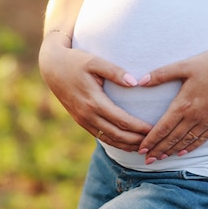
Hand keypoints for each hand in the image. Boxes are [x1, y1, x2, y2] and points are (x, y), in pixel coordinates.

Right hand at [39, 33, 152, 151]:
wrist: (52, 68)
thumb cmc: (76, 61)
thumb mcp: (95, 61)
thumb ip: (115, 71)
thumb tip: (134, 82)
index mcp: (94, 101)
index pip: (122, 120)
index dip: (139, 128)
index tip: (155, 129)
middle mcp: (88, 115)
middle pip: (118, 135)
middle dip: (137, 140)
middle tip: (155, 142)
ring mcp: (83, 120)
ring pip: (109, 139)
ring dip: (128, 145)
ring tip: (145, 147)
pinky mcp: (81, 121)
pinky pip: (101, 137)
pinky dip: (116, 143)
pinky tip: (129, 144)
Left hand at [137, 49, 207, 163]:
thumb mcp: (187, 65)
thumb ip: (163, 73)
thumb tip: (141, 81)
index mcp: (183, 104)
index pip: (162, 127)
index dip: (151, 140)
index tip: (141, 149)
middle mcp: (194, 117)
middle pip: (172, 138)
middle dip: (158, 150)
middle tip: (146, 160)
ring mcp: (207, 122)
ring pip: (186, 141)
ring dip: (172, 151)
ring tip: (161, 158)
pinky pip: (201, 139)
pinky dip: (191, 148)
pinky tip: (183, 152)